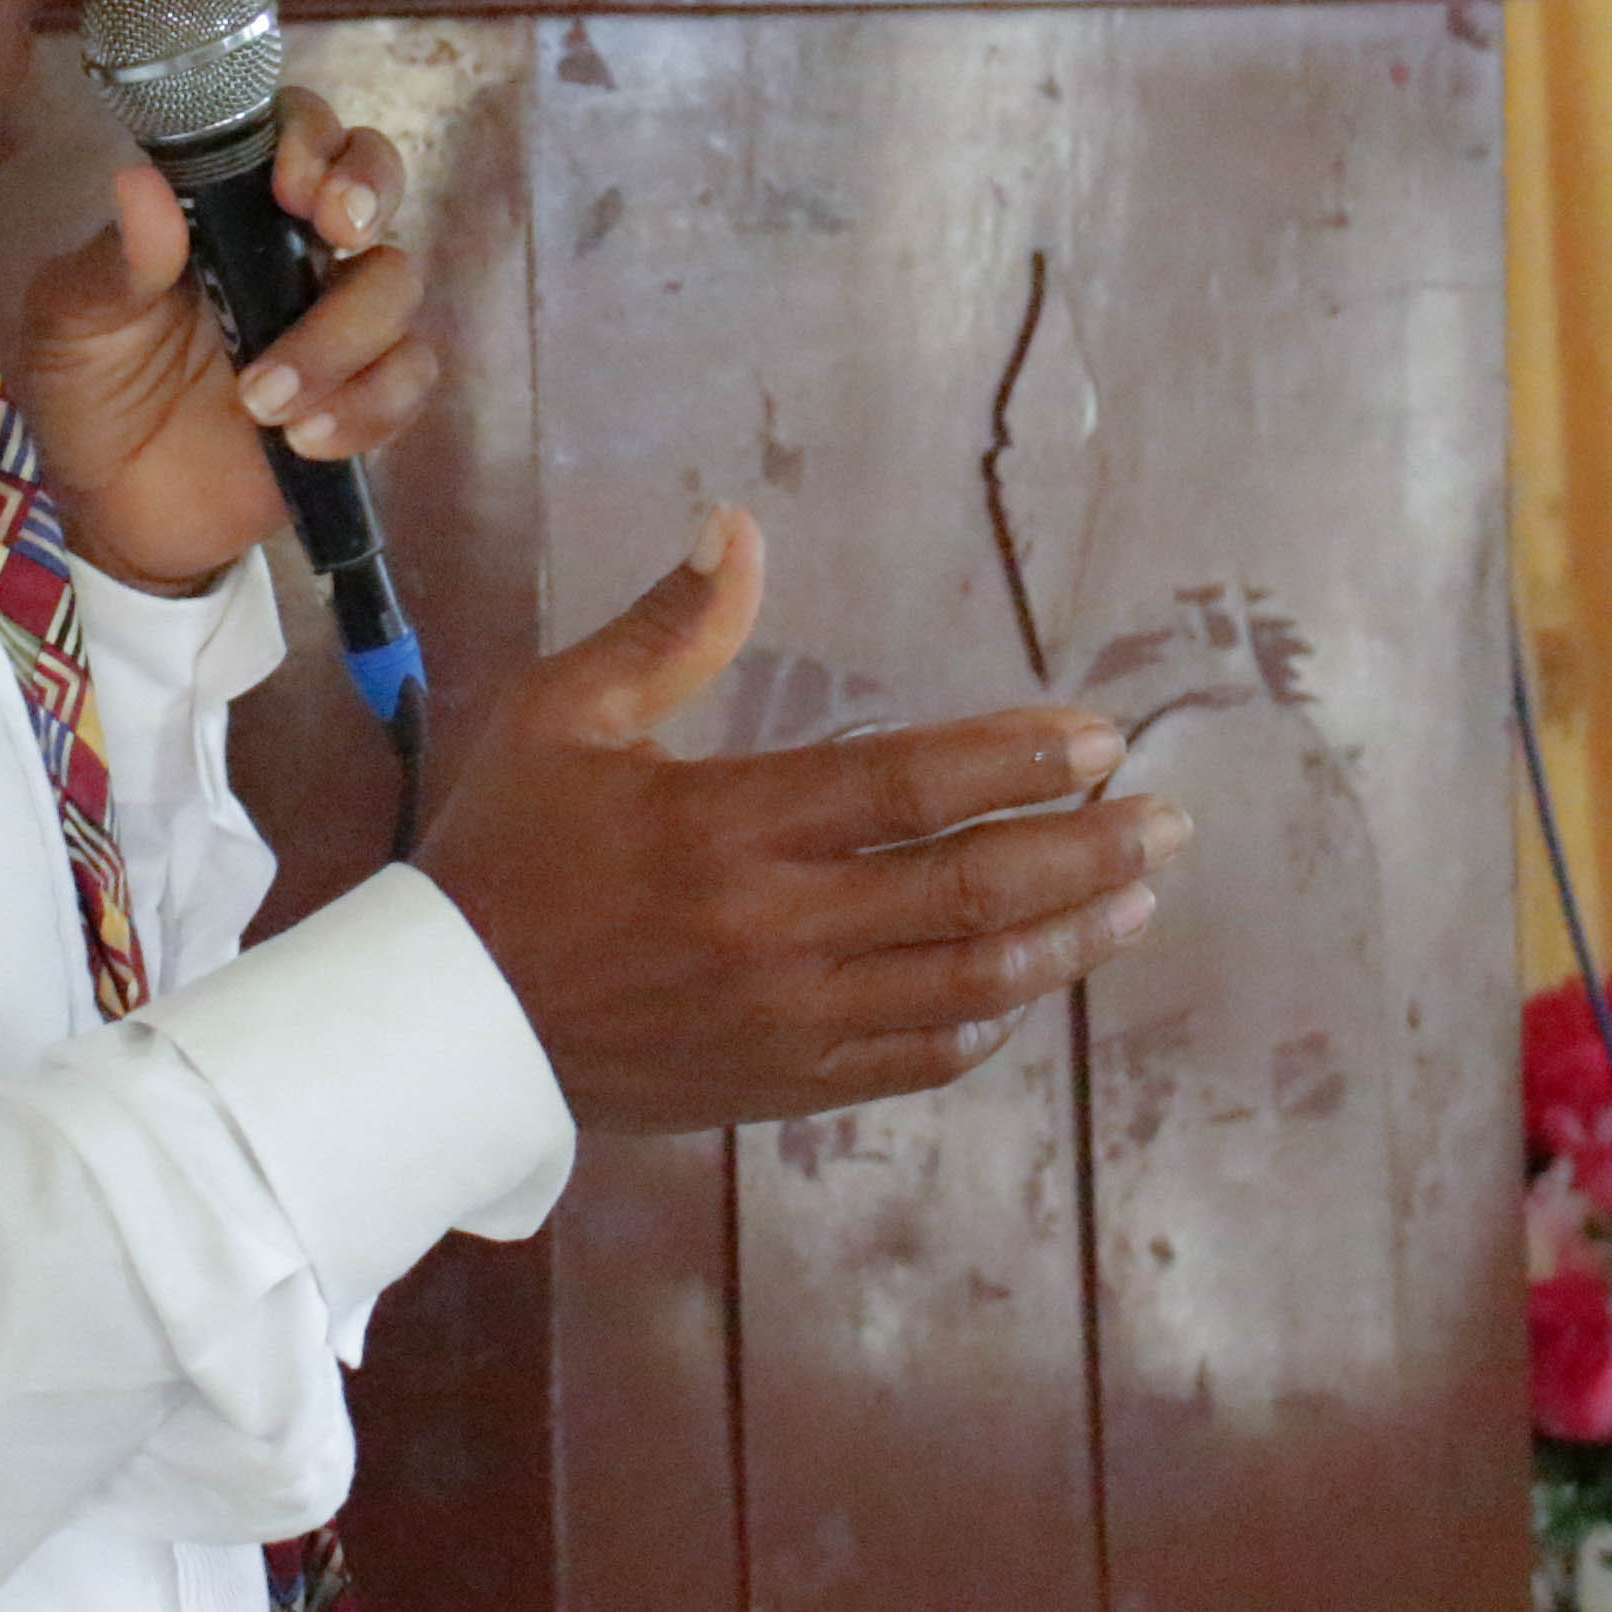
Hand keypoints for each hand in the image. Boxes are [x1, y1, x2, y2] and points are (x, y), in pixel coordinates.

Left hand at [15, 88, 440, 593]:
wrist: (113, 510)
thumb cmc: (90, 392)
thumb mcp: (74, 324)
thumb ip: (113, 262)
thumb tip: (141, 182)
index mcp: (223, 208)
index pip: (294, 130)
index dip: (310, 136)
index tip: (289, 180)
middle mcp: (291, 247)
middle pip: (375, 178)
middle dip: (370, 188)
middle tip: (335, 230)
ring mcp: (334, 318)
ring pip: (396, 282)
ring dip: (338, 340)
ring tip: (258, 403)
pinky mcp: (362, 393)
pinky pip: (410, 375)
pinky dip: (368, 405)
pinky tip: (302, 440)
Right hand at [417, 506, 1183, 1132]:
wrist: (444, 1024)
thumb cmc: (502, 851)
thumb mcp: (558, 716)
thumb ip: (664, 629)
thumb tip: (740, 529)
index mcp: (727, 824)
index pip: (910, 787)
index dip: (1017, 761)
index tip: (1099, 738)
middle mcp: (776, 926)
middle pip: (970, 889)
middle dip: (1086, 850)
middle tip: (1166, 820)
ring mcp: (788, 1017)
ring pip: (965, 981)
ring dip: (1067, 939)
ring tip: (1137, 901)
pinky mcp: (782, 1082)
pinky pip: (914, 1056)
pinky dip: (982, 1020)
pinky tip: (1023, 988)